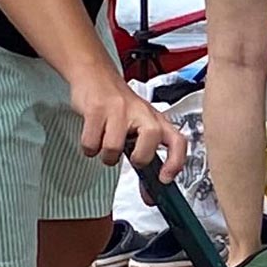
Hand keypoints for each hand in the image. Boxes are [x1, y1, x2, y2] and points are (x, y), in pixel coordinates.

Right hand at [70, 67, 186, 180]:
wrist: (95, 74)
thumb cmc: (120, 105)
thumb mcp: (141, 124)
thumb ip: (147, 152)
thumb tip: (150, 191)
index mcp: (157, 120)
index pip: (177, 142)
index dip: (175, 163)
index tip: (164, 179)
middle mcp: (142, 114)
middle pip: (146, 149)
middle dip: (136, 160)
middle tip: (128, 154)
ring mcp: (119, 110)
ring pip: (113, 149)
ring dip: (106, 155)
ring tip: (105, 142)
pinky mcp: (97, 109)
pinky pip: (92, 143)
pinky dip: (89, 147)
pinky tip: (93, 136)